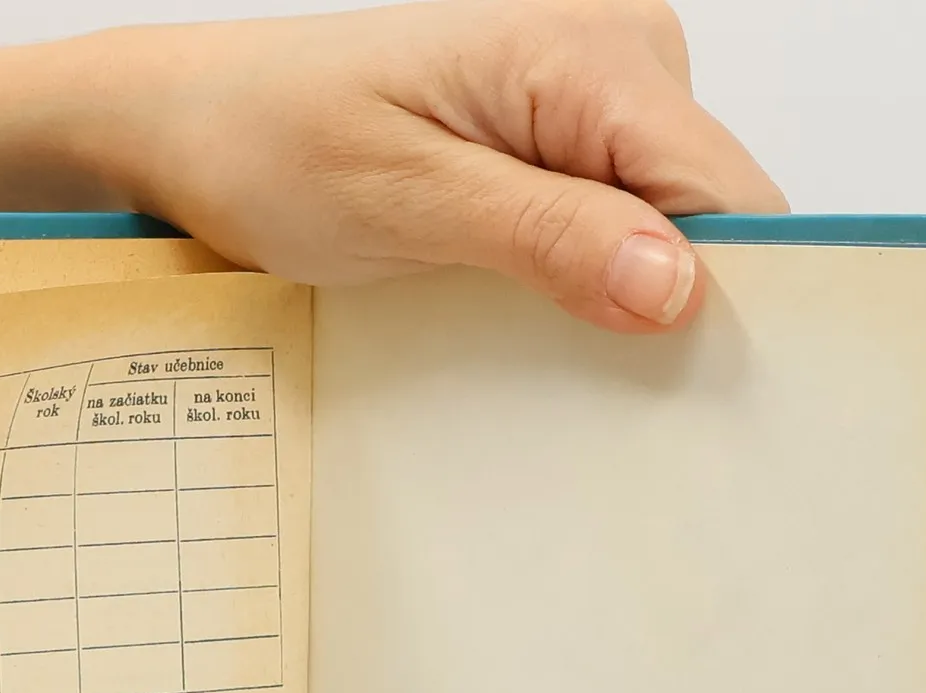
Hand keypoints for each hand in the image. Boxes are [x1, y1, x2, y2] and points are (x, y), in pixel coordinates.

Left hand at [0, 1, 785, 332]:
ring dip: (625, 308)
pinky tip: (538, 330)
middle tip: (608, 404)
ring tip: (551, 362)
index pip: (725, 193)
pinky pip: (614, 227)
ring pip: (667, 231)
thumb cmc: (272, 142)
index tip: (703, 401)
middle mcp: (616, 60)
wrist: (192, 127)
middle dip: (677, 311)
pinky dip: (588, 288)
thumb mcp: (406, 202)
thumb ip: (548, 236)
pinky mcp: (557, 145)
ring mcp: (591, 102)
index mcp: (593, 54)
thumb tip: (678, 287)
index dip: (733, 300)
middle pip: (710, 215)